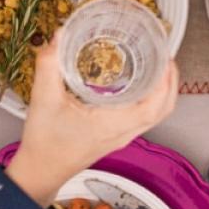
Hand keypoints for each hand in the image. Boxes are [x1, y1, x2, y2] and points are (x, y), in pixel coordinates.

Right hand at [4, 35, 177, 206]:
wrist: (38, 172)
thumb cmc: (43, 143)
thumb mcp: (43, 100)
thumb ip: (50, 66)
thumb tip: (60, 36)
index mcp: (113, 125)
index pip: (154, 107)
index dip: (166, 82)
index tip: (166, 58)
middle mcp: (123, 132)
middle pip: (163, 109)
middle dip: (170, 82)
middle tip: (165, 56)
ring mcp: (122, 136)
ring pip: (156, 114)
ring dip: (163, 91)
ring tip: (157, 66)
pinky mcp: (116, 136)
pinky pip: (144, 117)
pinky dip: (150, 99)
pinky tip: (139, 83)